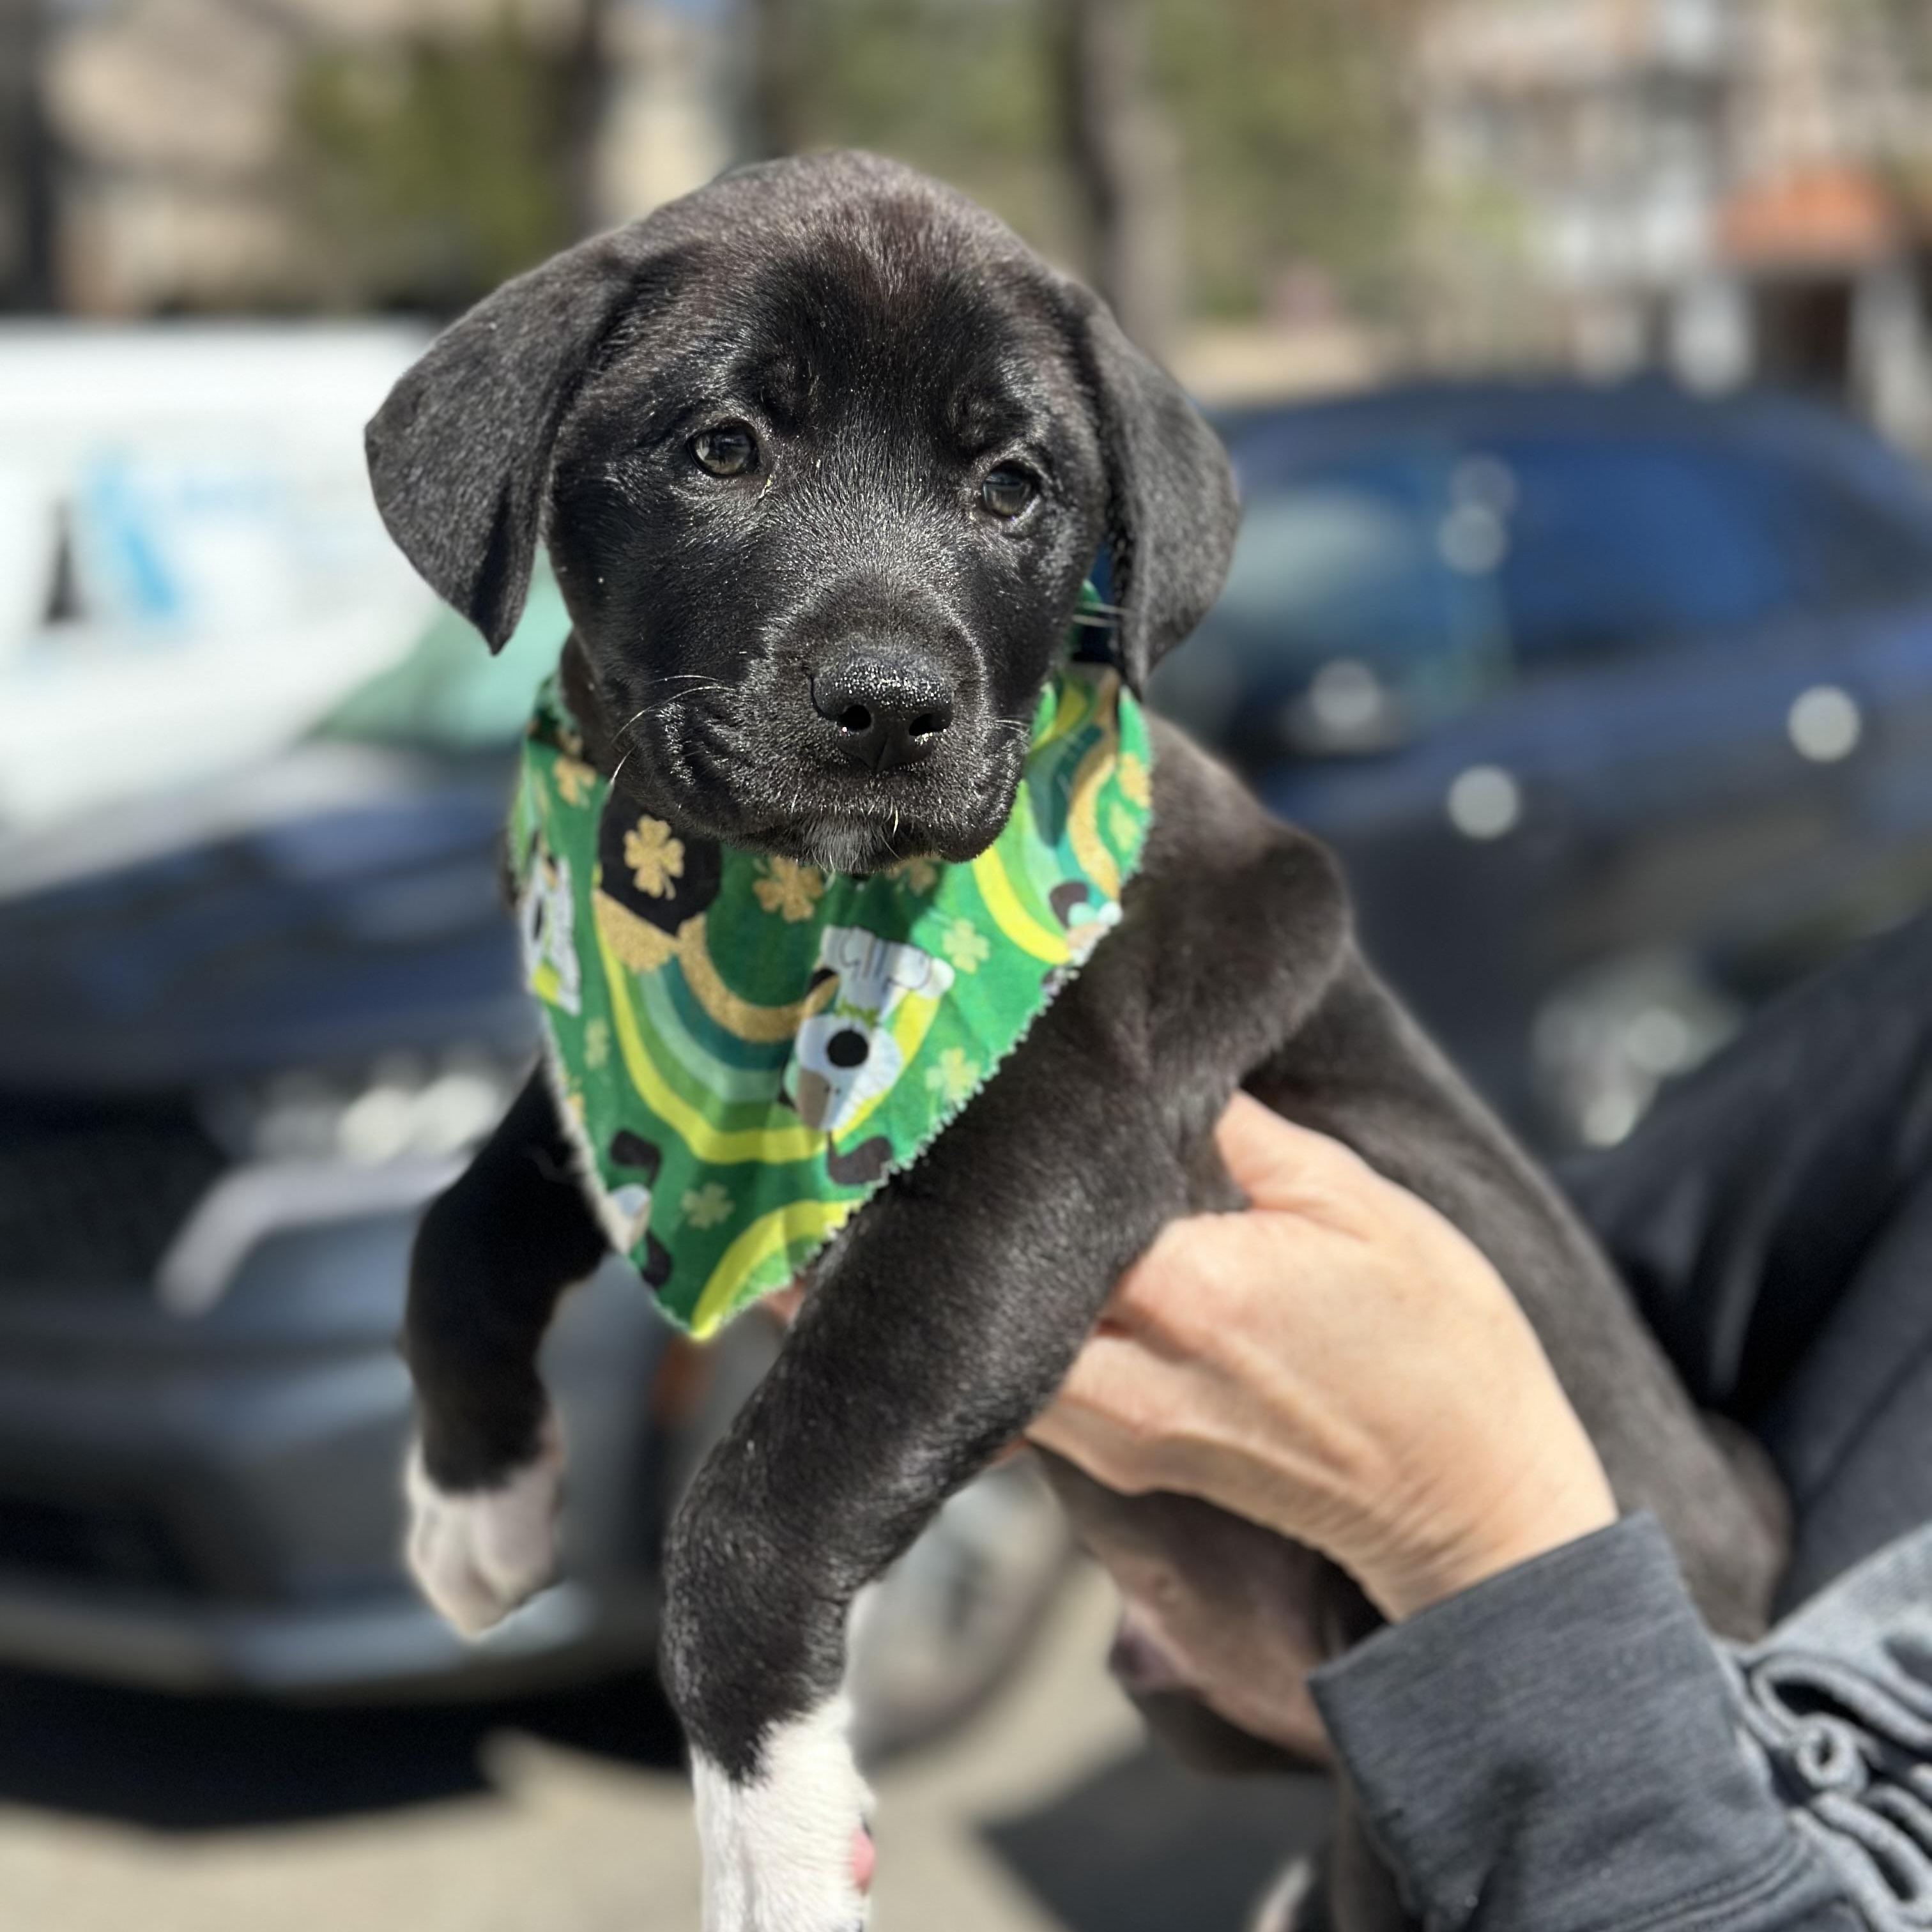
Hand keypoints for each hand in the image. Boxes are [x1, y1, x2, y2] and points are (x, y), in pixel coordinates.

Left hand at [1029, 1093, 1615, 1623]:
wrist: (1474, 1499)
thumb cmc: (1437, 1342)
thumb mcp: (1359, 1202)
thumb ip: (1245, 1133)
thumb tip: (1169, 1067)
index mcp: (1193, 1289)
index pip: (1061, 1198)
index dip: (1050, 1143)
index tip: (1053, 1100)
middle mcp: (1137, 1371)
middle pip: (1012, 1285)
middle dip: (1008, 1223)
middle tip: (1025, 1160)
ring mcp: (1125, 1434)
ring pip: (1009, 1350)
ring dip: (1018, 1289)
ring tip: (1045, 1224)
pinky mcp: (1131, 1465)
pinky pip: (1038, 1397)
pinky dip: (1034, 1346)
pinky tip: (1074, 1294)